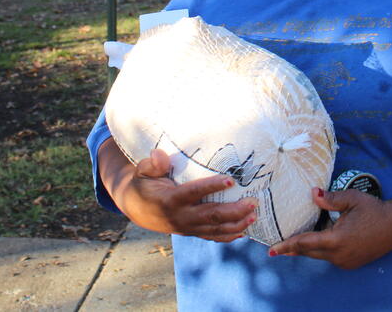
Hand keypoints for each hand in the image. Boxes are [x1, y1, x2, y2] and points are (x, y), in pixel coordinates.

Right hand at [100, 142, 257, 242]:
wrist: (136, 208)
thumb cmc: (144, 183)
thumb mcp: (143, 170)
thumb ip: (152, 164)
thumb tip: (159, 155)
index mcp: (170, 199)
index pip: (194, 193)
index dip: (212, 187)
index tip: (231, 180)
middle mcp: (180, 216)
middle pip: (211, 215)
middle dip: (234, 210)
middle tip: (253, 202)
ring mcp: (187, 227)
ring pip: (215, 229)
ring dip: (236, 224)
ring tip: (254, 216)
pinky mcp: (191, 231)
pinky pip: (212, 236)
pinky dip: (228, 236)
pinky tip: (244, 231)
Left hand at [268, 188, 391, 268]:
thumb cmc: (374, 210)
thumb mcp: (351, 199)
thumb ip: (330, 199)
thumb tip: (312, 193)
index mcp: (336, 239)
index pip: (305, 243)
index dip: (287, 246)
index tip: (272, 250)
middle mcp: (339, 255)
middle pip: (309, 252)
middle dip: (292, 250)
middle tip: (276, 248)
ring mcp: (345, 261)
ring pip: (319, 256)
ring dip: (307, 250)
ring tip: (292, 245)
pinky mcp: (351, 263)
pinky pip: (330, 258)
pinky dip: (321, 251)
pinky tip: (317, 244)